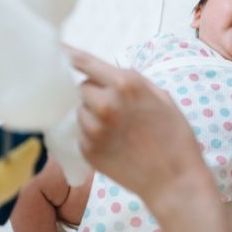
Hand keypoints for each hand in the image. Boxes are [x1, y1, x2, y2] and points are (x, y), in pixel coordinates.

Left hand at [65, 46, 203, 205]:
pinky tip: (112, 143)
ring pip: (80, 110)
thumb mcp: (161, 97)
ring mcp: (94, 129)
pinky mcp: (87, 150)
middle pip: (82, 88)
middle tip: (113, 106)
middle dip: (94, 93)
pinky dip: (92, 133)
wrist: (174, 181)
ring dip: (91, 114)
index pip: (87, 63)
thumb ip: (131, 81)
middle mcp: (105, 104)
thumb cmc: (174, 137)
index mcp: (125, 85)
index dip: (70, 54)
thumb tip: (106, 74)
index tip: (57, 49)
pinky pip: (81, 132)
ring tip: (114, 128)